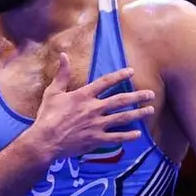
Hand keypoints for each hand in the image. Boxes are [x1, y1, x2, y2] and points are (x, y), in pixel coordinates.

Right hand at [33, 53, 154, 158]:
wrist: (45, 140)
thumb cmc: (47, 116)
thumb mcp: (52, 92)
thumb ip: (62, 74)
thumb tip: (63, 55)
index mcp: (84, 95)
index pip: (106, 82)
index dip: (120, 75)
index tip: (131, 72)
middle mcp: (94, 108)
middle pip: (121, 100)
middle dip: (138, 96)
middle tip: (150, 94)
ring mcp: (97, 125)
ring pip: (123, 118)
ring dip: (138, 113)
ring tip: (150, 110)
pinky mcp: (96, 139)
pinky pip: (116, 137)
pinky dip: (128, 136)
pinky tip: (138, 134)